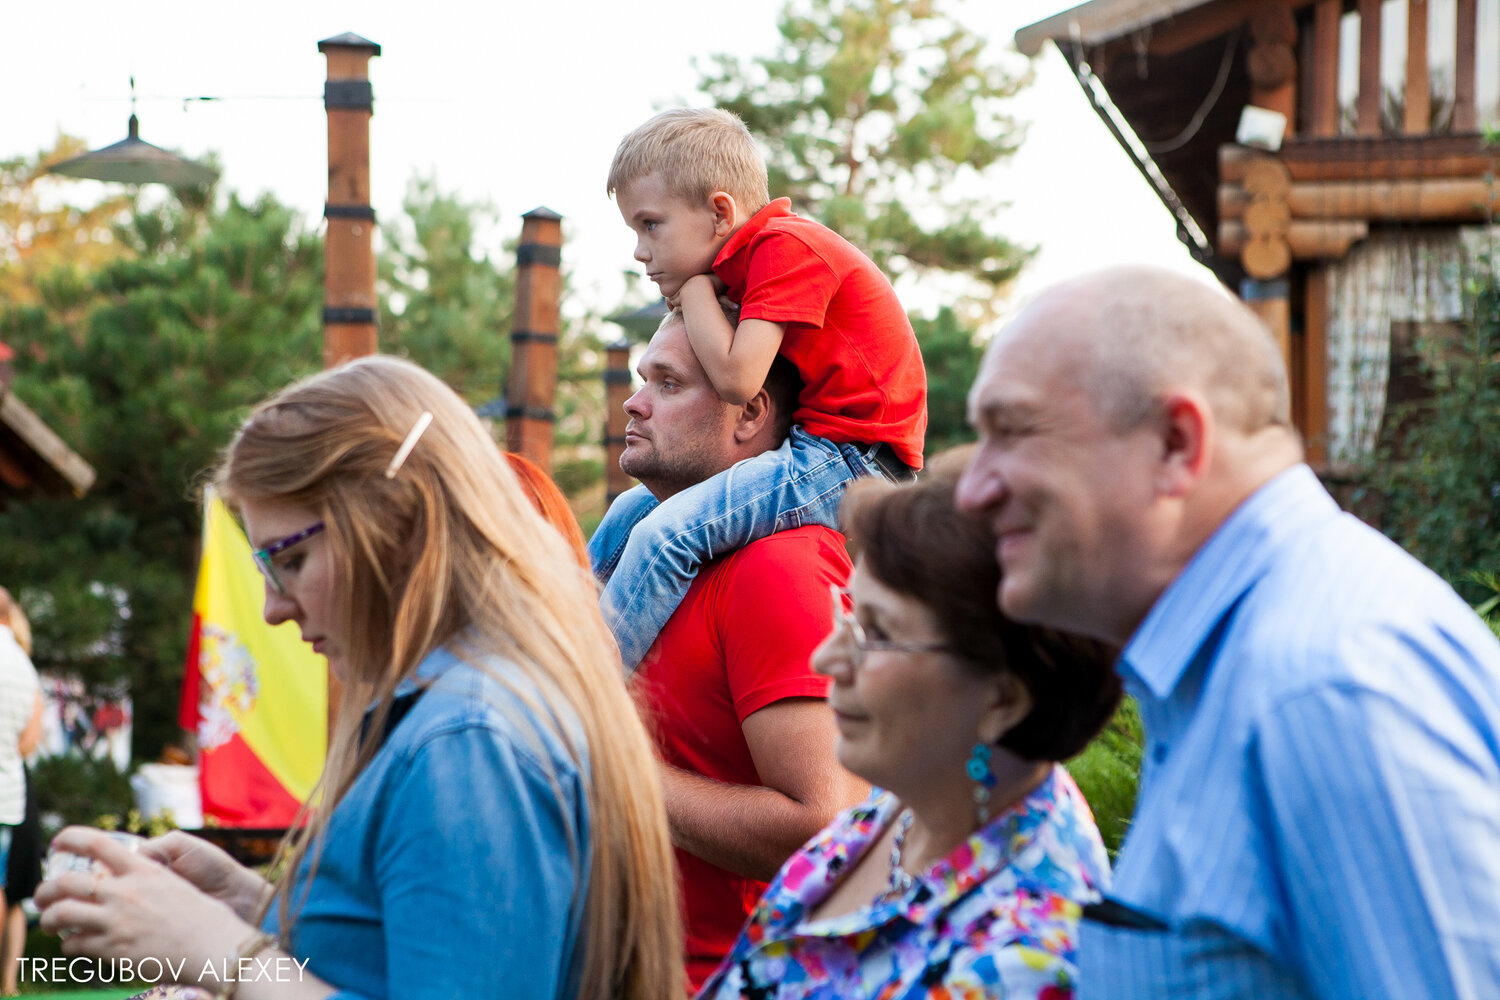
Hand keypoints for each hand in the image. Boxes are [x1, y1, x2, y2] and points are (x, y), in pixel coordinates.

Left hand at [36, 827, 251, 976]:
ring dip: (50, 919)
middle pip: (67, 882)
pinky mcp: (113, 949)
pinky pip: (75, 945)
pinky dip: (70, 945)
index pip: (97, 843)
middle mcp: (125, 892)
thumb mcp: (174, 884)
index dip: (71, 838)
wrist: (214, 944)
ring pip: (62, 914)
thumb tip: (126, 879)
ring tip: (50, 923)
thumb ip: (145, 877)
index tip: (58, 843)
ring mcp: (116, 921)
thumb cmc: (203, 914)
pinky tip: (75, 945)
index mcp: (142, 870)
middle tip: (44, 896)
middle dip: (46, 890)